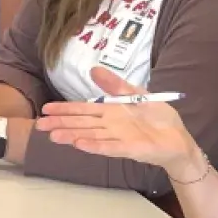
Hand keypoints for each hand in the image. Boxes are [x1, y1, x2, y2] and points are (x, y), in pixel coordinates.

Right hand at [35, 67, 200, 177]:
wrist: (178, 137)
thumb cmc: (158, 117)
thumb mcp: (136, 94)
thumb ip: (115, 85)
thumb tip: (94, 69)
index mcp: (109, 112)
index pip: (82, 109)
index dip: (64, 109)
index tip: (46, 109)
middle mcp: (108, 126)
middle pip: (80, 124)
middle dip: (60, 124)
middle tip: (40, 126)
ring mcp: (117, 138)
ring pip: (89, 136)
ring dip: (71, 135)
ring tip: (53, 136)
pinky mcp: (129, 149)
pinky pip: (109, 147)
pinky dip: (94, 146)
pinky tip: (79, 144)